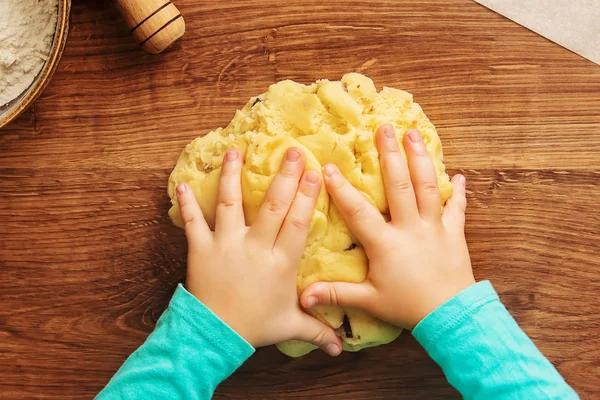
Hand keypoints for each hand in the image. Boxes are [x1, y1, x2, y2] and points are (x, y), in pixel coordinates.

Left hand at [176, 148, 341, 355]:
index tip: (315, 172)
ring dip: (233, 176)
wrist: (214, 337)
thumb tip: (341, 348)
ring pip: (231, 204)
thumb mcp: (290, 325)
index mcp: (280, 262)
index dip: (307, 196)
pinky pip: (192, 222)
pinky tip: (182, 184)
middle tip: (291, 151)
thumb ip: (317, 329)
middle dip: (284, 177)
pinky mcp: (201, 249)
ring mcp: (226, 245)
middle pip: (272, 206)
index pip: (297, 223)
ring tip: (235, 151)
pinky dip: (186, 203)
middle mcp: (255, 248)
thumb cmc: (255, 327)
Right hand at [301, 125, 474, 329]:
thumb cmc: (407, 307)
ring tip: (414, 134)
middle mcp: (410, 228)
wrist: (451, 316)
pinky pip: (457, 208)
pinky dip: (459, 192)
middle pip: (399, 186)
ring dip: (420, 159)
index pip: (359, 211)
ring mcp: (435, 227)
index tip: (329, 166)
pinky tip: (459, 175)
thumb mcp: (369, 300)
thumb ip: (336, 293)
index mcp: (386, 243)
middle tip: (384, 128)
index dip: (342, 189)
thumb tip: (301, 297)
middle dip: (390, 155)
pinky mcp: (454, 233)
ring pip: (428, 187)